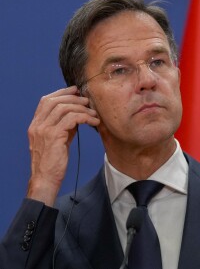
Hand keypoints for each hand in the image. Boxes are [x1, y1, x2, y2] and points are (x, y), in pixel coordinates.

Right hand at [26, 86, 99, 205]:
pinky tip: (94, 123)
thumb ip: (64, 126)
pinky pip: (72, 119)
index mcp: (36, 124)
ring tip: (94, 115)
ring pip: (65, 108)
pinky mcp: (54, 136)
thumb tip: (78, 114)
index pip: (46, 100)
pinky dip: (85, 117)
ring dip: (83, 109)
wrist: (46, 178)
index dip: (62, 92)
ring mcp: (44, 130)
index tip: (76, 91)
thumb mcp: (57, 140)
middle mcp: (37, 125)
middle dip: (74, 98)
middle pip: (55, 101)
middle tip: (88, 102)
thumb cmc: (53, 161)